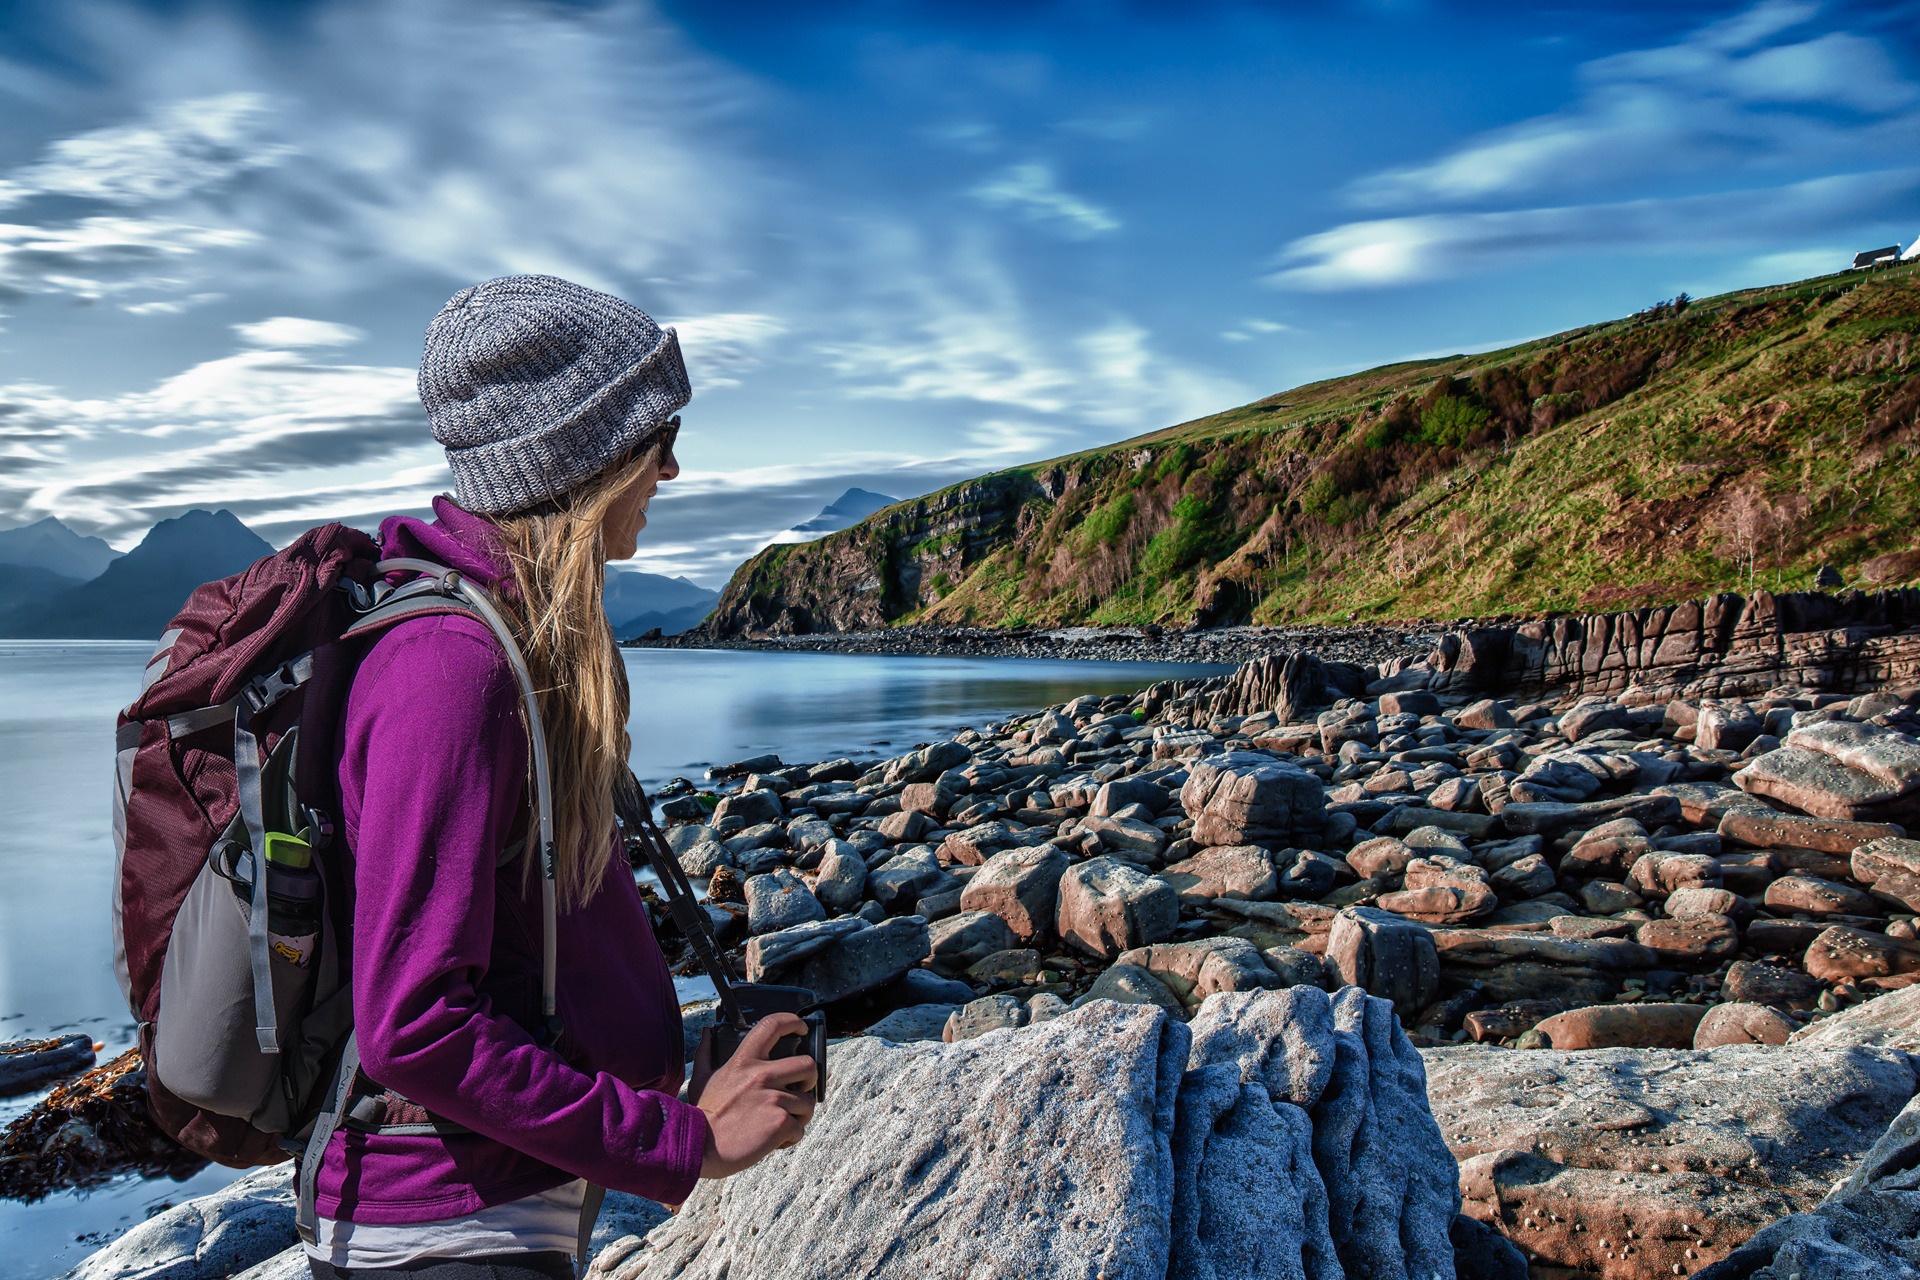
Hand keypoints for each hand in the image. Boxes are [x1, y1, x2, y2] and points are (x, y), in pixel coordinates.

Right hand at [695, 1013, 816, 1178]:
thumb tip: (706, 1033)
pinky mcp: (780, 1122)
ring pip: (808, 1102)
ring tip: (779, 1124)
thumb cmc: (701, 1115)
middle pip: (808, 1064)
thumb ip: (706, 1054)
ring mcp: (773, 1098)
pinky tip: (773, 1141)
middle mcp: (762, 1074)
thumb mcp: (701, 1078)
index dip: (793, 1022)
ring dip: (798, 1116)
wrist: (697, 1147)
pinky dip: (789, 1138)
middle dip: (809, 1079)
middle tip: (798, 1091)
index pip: (773, 1025)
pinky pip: (799, 1129)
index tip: (801, 1028)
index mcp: (744, 1060)